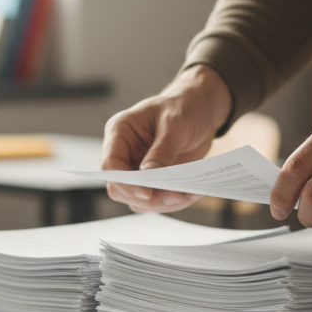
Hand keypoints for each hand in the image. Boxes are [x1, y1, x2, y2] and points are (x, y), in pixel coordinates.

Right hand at [101, 65, 232, 212]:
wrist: (201, 110)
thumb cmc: (184, 107)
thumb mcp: (175, 123)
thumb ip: (162, 150)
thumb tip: (149, 174)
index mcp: (120, 132)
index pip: (110, 165)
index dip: (125, 182)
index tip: (148, 192)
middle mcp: (125, 153)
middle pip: (121, 189)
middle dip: (147, 198)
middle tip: (176, 196)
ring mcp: (138, 169)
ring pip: (138, 200)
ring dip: (162, 203)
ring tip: (188, 194)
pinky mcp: (154, 179)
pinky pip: (156, 200)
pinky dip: (173, 201)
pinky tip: (192, 192)